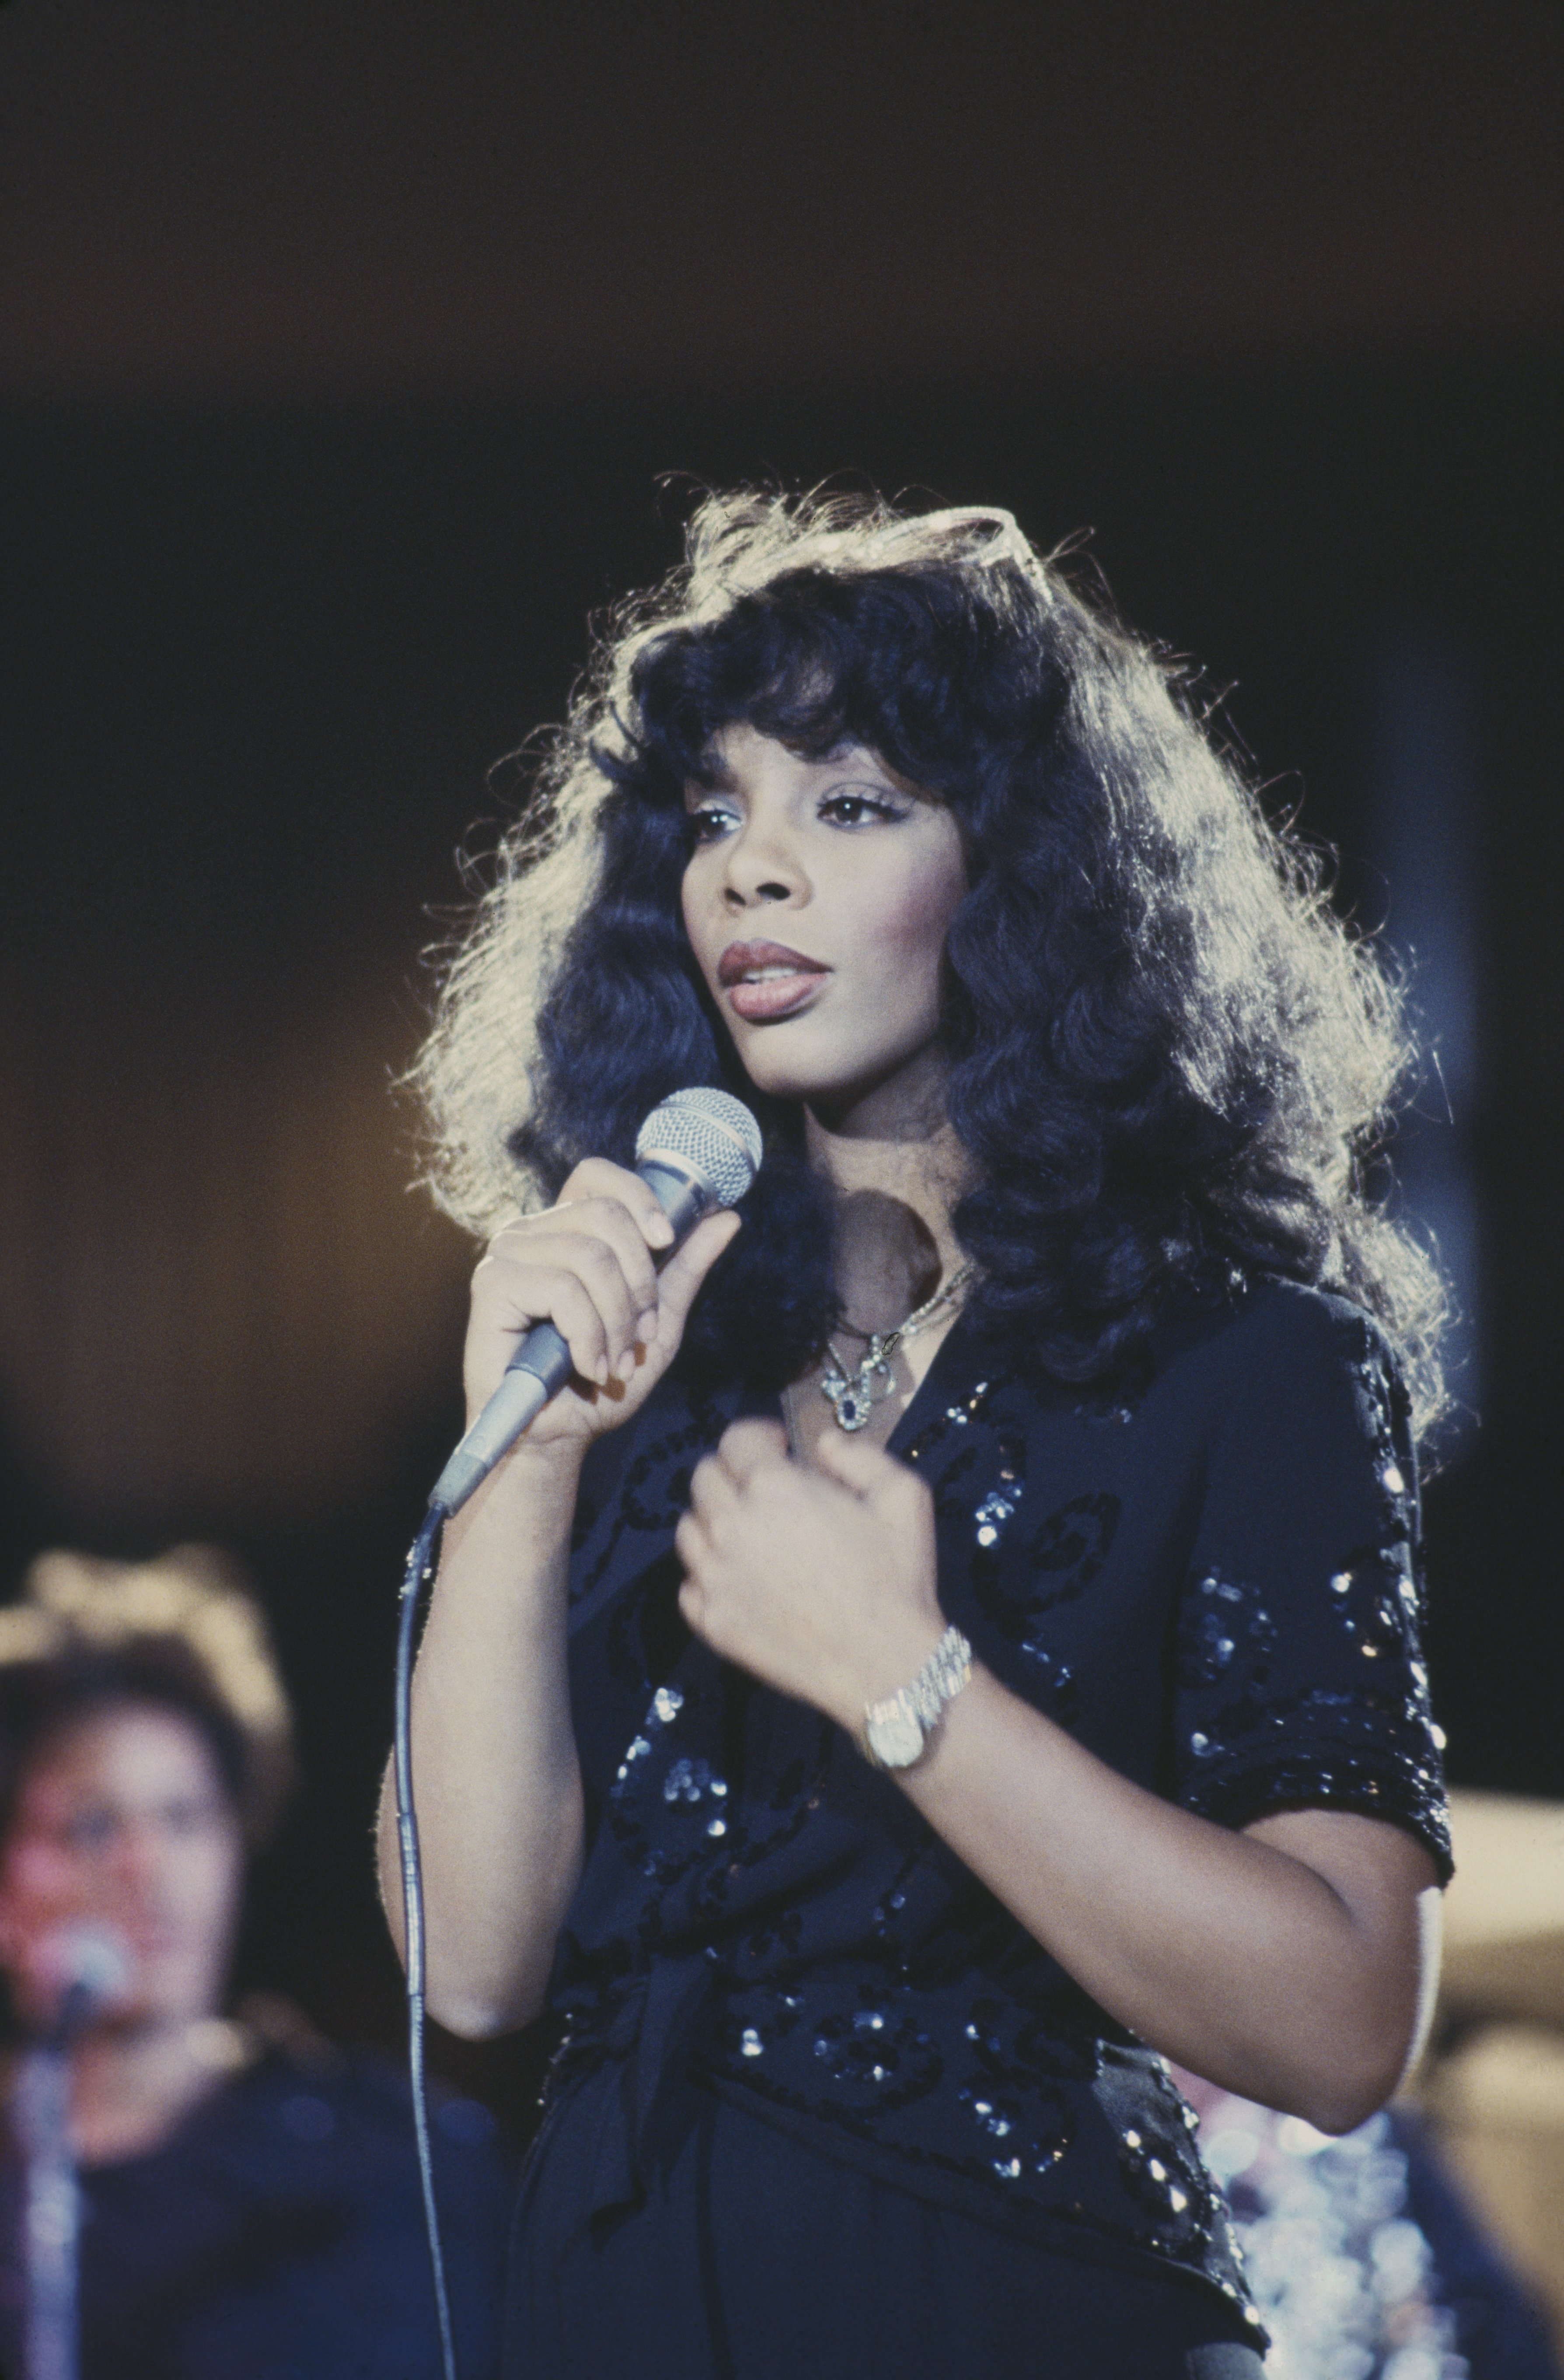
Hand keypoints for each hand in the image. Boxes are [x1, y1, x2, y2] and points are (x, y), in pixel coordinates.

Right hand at [463, 1159, 741, 1454]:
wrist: (557, 1437)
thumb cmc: (601, 1382)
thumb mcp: (658, 1322)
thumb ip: (685, 1268)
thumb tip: (727, 1217)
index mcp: (566, 1230)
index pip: (597, 1176)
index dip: (638, 1197)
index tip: (666, 1241)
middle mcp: (531, 1233)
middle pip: (605, 1216)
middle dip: (639, 1283)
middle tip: (640, 1334)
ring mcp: (507, 1255)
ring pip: (590, 1257)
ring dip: (617, 1321)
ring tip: (615, 1363)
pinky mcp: (492, 1285)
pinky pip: (563, 1289)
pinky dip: (588, 1335)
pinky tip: (589, 1367)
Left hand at [675, 1419, 945, 1731]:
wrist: (883, 1664)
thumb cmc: (896, 1577)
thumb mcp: (903, 1496)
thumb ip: (858, 1455)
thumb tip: (822, 1443)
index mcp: (772, 1487)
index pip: (735, 1439)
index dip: (758, 1436)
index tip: (779, 1448)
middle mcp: (730, 1525)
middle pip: (704, 1478)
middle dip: (733, 1473)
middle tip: (763, 1491)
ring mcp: (714, 1577)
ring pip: (689, 1527)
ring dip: (714, 1520)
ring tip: (749, 1534)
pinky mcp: (710, 1621)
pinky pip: (689, 1583)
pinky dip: (708, 1574)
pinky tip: (740, 1579)